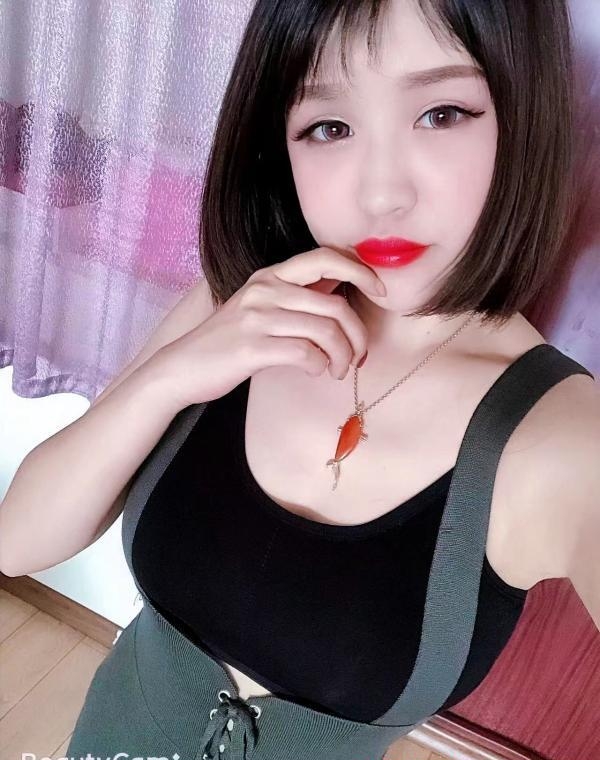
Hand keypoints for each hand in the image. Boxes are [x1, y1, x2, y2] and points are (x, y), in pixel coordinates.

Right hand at [157, 246, 385, 407]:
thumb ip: (297, 296)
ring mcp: (257, 318)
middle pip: (336, 305)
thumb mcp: (261, 307)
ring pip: (326, 331)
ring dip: (342, 357)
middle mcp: (265, 290)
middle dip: (358, 336)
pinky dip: (320, 366)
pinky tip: (315, 371)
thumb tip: (341, 286)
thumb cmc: (229, 341)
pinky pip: (306, 353)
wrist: (182, 368)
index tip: (380, 291)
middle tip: (358, 356)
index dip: (360, 270)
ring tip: (337, 369)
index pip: (326, 257)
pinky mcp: (252, 347)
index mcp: (271, 276)